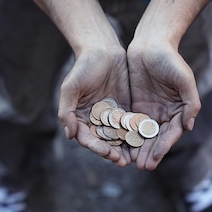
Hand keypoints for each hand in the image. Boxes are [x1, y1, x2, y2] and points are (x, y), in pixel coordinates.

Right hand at [58, 45, 131, 166]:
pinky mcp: (126, 110)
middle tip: (122, 161)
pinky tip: (144, 142)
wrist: (102, 50)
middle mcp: (95, 121)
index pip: (87, 138)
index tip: (106, 153)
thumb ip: (66, 112)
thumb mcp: (70, 88)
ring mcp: (111, 116)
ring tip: (133, 158)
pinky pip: (131, 125)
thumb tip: (69, 135)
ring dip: (125, 148)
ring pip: (119, 137)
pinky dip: (136, 135)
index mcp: (80, 119)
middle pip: (104, 142)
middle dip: (112, 153)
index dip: (96, 147)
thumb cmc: (82, 68)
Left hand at [126, 43, 200, 169]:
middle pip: (155, 138)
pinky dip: (124, 136)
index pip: (171, 134)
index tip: (155, 158)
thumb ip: (190, 102)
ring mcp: (147, 111)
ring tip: (130, 162)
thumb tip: (189, 127)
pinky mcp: (133, 106)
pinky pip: (128, 124)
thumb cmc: (170, 59)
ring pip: (141, 134)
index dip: (163, 147)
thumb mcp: (183, 79)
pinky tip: (118, 146)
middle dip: (149, 153)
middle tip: (141, 167)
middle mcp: (163, 114)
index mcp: (178, 110)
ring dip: (137, 149)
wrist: (150, 43)